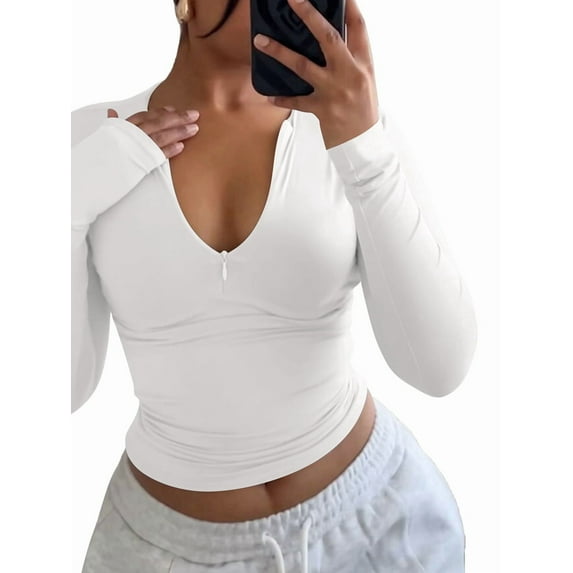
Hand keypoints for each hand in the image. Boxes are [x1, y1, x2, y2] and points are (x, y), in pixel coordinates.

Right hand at [106, 106, 199, 158]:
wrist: (91, 171)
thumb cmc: (98, 153)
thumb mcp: (103, 134)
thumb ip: (112, 123)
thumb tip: (112, 112)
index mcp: (123, 126)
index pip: (146, 115)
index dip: (162, 111)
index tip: (174, 109)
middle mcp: (131, 133)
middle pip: (159, 122)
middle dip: (178, 118)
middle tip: (194, 114)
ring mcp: (137, 147)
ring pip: (162, 135)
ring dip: (180, 131)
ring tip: (194, 129)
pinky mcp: (141, 162)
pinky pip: (158, 154)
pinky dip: (170, 149)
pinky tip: (182, 146)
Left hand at [253, 0, 379, 148]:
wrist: (364, 144)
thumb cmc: (363, 111)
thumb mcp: (364, 80)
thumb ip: (350, 59)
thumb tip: (329, 40)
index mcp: (364, 64)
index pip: (358, 27)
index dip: (348, 6)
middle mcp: (350, 73)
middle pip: (329, 38)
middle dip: (309, 15)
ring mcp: (335, 91)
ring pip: (304, 65)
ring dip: (280, 52)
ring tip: (261, 41)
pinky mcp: (322, 109)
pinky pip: (297, 102)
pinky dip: (283, 98)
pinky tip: (269, 95)